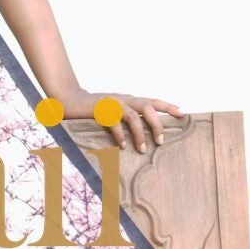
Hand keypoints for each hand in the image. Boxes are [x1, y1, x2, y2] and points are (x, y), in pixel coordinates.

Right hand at [56, 86, 184, 152]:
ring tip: (142, 149)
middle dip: (157, 123)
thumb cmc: (92, 111)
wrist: (67, 100)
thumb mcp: (113, 112)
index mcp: (128, 100)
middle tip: (160, 141)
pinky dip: (120, 135)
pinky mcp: (99, 110)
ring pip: (133, 115)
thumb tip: (141, 135)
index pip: (153, 101)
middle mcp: (123, 99)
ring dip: (140, 133)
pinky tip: (121, 146)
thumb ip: (125, 119)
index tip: (182, 114)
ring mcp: (111, 103)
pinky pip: (114, 122)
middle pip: (148, 106)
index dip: (168, 106)